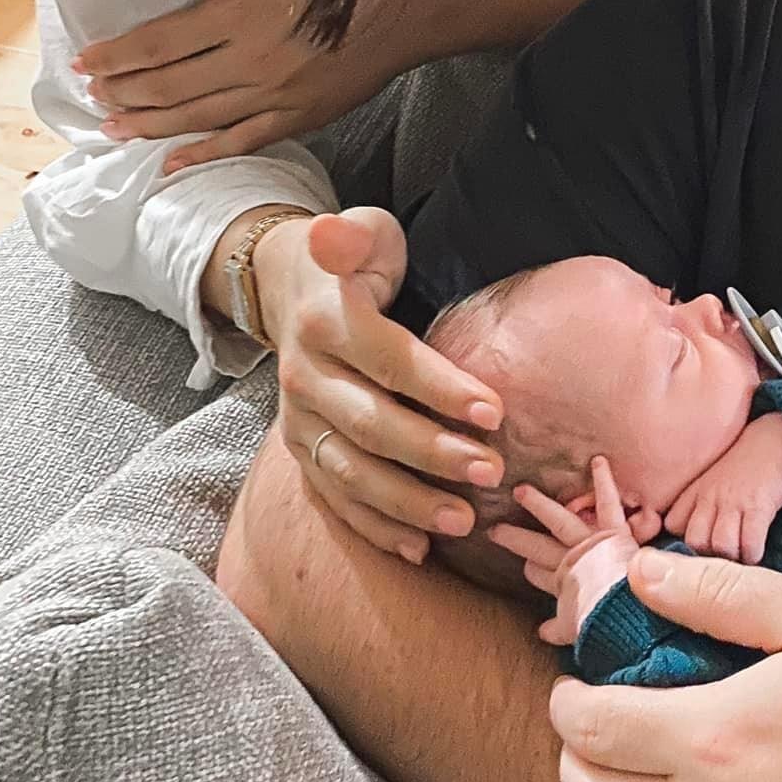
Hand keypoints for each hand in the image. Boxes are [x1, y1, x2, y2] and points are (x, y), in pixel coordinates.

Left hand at [77, 0, 409, 170]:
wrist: (411, 9)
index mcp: (242, 15)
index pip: (160, 42)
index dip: (117, 55)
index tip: (85, 61)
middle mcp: (252, 63)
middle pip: (171, 85)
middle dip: (125, 92)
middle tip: (92, 98)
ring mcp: (276, 96)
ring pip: (199, 117)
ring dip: (151, 125)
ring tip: (115, 129)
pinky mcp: (301, 117)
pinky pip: (243, 140)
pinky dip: (206, 153)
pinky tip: (174, 163)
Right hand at [252, 207, 505, 563]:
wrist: (286, 291)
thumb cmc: (353, 266)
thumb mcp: (363, 234)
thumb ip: (355, 237)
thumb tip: (332, 233)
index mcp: (326, 322)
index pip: (389, 360)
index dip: (439, 387)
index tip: (494, 410)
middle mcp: (306, 377)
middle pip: (371, 424)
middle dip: (432, 452)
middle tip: (491, 472)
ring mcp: (299, 420)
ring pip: (351, 471)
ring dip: (406, 501)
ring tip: (461, 520)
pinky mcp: (302, 450)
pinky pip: (335, 498)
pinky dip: (374, 527)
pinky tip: (417, 548)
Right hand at [492, 458, 660, 646]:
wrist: (627, 615)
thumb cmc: (606, 624)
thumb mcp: (577, 629)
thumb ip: (560, 628)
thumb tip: (542, 633)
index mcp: (564, 584)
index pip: (539, 574)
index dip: (531, 570)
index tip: (523, 566)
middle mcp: (571, 561)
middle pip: (537, 547)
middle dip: (516, 538)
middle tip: (494, 529)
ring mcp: (589, 544)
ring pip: (558, 519)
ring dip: (539, 505)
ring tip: (520, 490)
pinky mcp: (611, 533)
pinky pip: (608, 504)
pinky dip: (604, 482)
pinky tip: (599, 460)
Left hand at [663, 412, 781, 561]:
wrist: (774, 439)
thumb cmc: (742, 465)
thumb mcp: (709, 479)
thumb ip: (695, 505)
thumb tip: (689, 541)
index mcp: (695, 491)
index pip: (673, 525)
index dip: (683, 541)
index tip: (696, 550)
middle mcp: (710, 496)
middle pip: (694, 541)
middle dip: (707, 557)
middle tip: (721, 564)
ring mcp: (733, 501)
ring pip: (720, 544)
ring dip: (731, 559)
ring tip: (739, 561)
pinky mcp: (759, 506)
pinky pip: (750, 541)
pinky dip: (752, 554)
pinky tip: (756, 552)